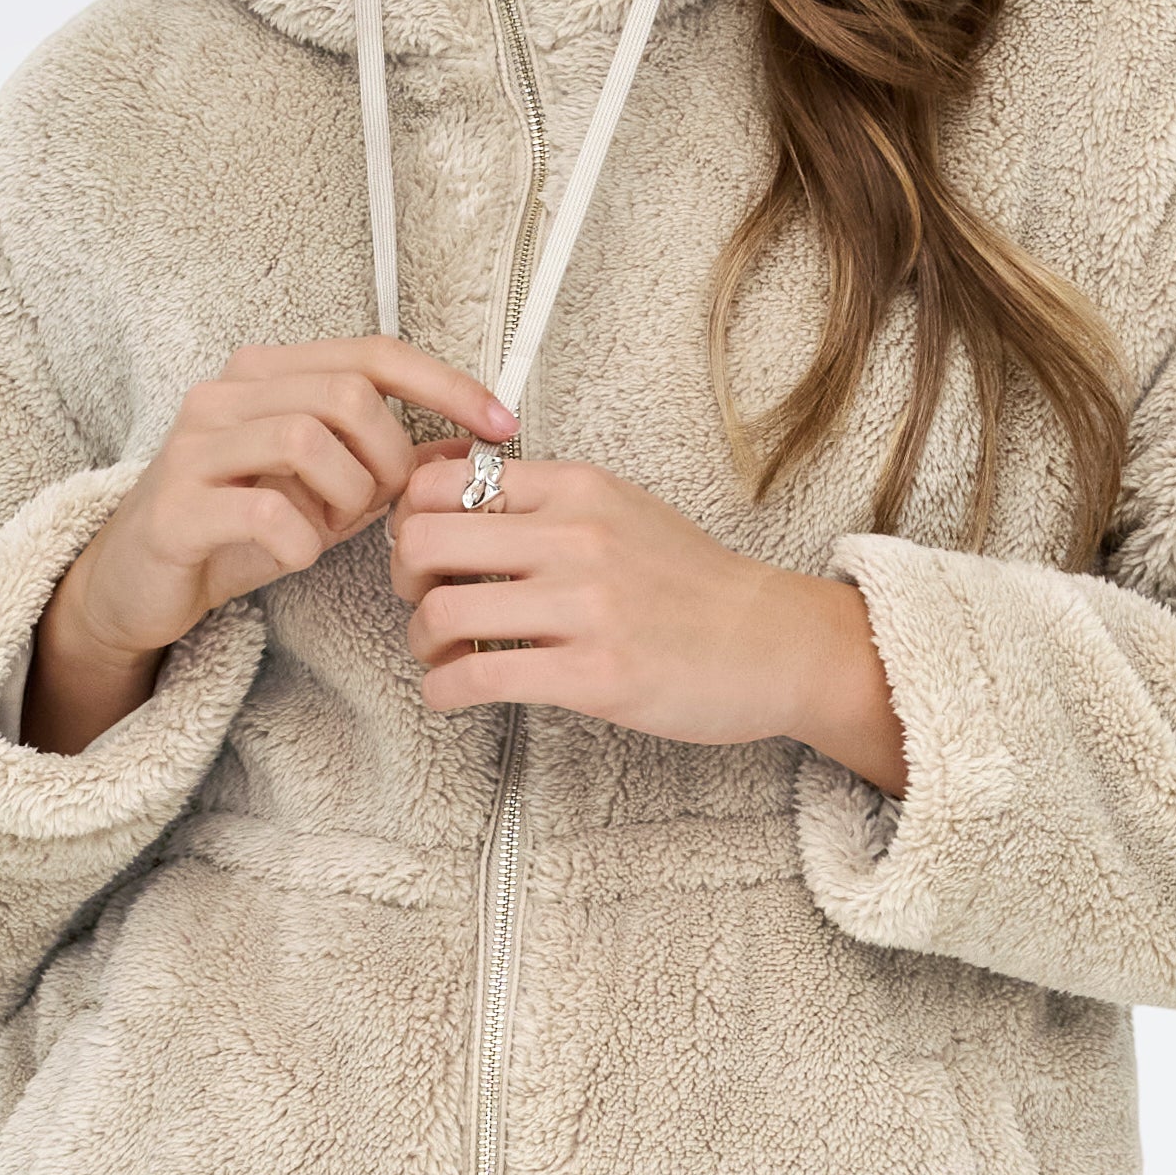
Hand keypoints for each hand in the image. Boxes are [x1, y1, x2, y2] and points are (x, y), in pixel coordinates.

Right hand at [27, 338, 509, 751]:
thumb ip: (389, 466)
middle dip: (386, 457)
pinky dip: (301, 540)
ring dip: (344, 496)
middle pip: (345, 392)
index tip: (501, 424)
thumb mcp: (328, 494)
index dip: (446, 384)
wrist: (140, 584)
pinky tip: (294, 554)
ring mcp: (195, 445)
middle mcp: (227, 394)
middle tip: (380, 504)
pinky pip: (268, 510)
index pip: (373, 352)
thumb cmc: (239, 529)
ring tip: (328, 527)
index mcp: (269, 375)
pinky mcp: (177, 506)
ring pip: (305, 437)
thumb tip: (470, 448)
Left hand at [390, 450, 904, 790]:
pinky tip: (452, 695)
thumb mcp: (621, 510)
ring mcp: (584, 607)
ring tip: (443, 656)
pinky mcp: (593, 675)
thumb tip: (462, 497)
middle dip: (402, 579)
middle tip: (421, 603)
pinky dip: (442, 691)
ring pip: (440, 612)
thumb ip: (547, 502)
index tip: (423, 548)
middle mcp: (575, 537)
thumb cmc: (694, 585)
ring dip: (421, 643)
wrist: (773, 642)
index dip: (409, 517)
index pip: (443, 480)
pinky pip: (477, 679)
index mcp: (575, 488)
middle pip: (423, 539)